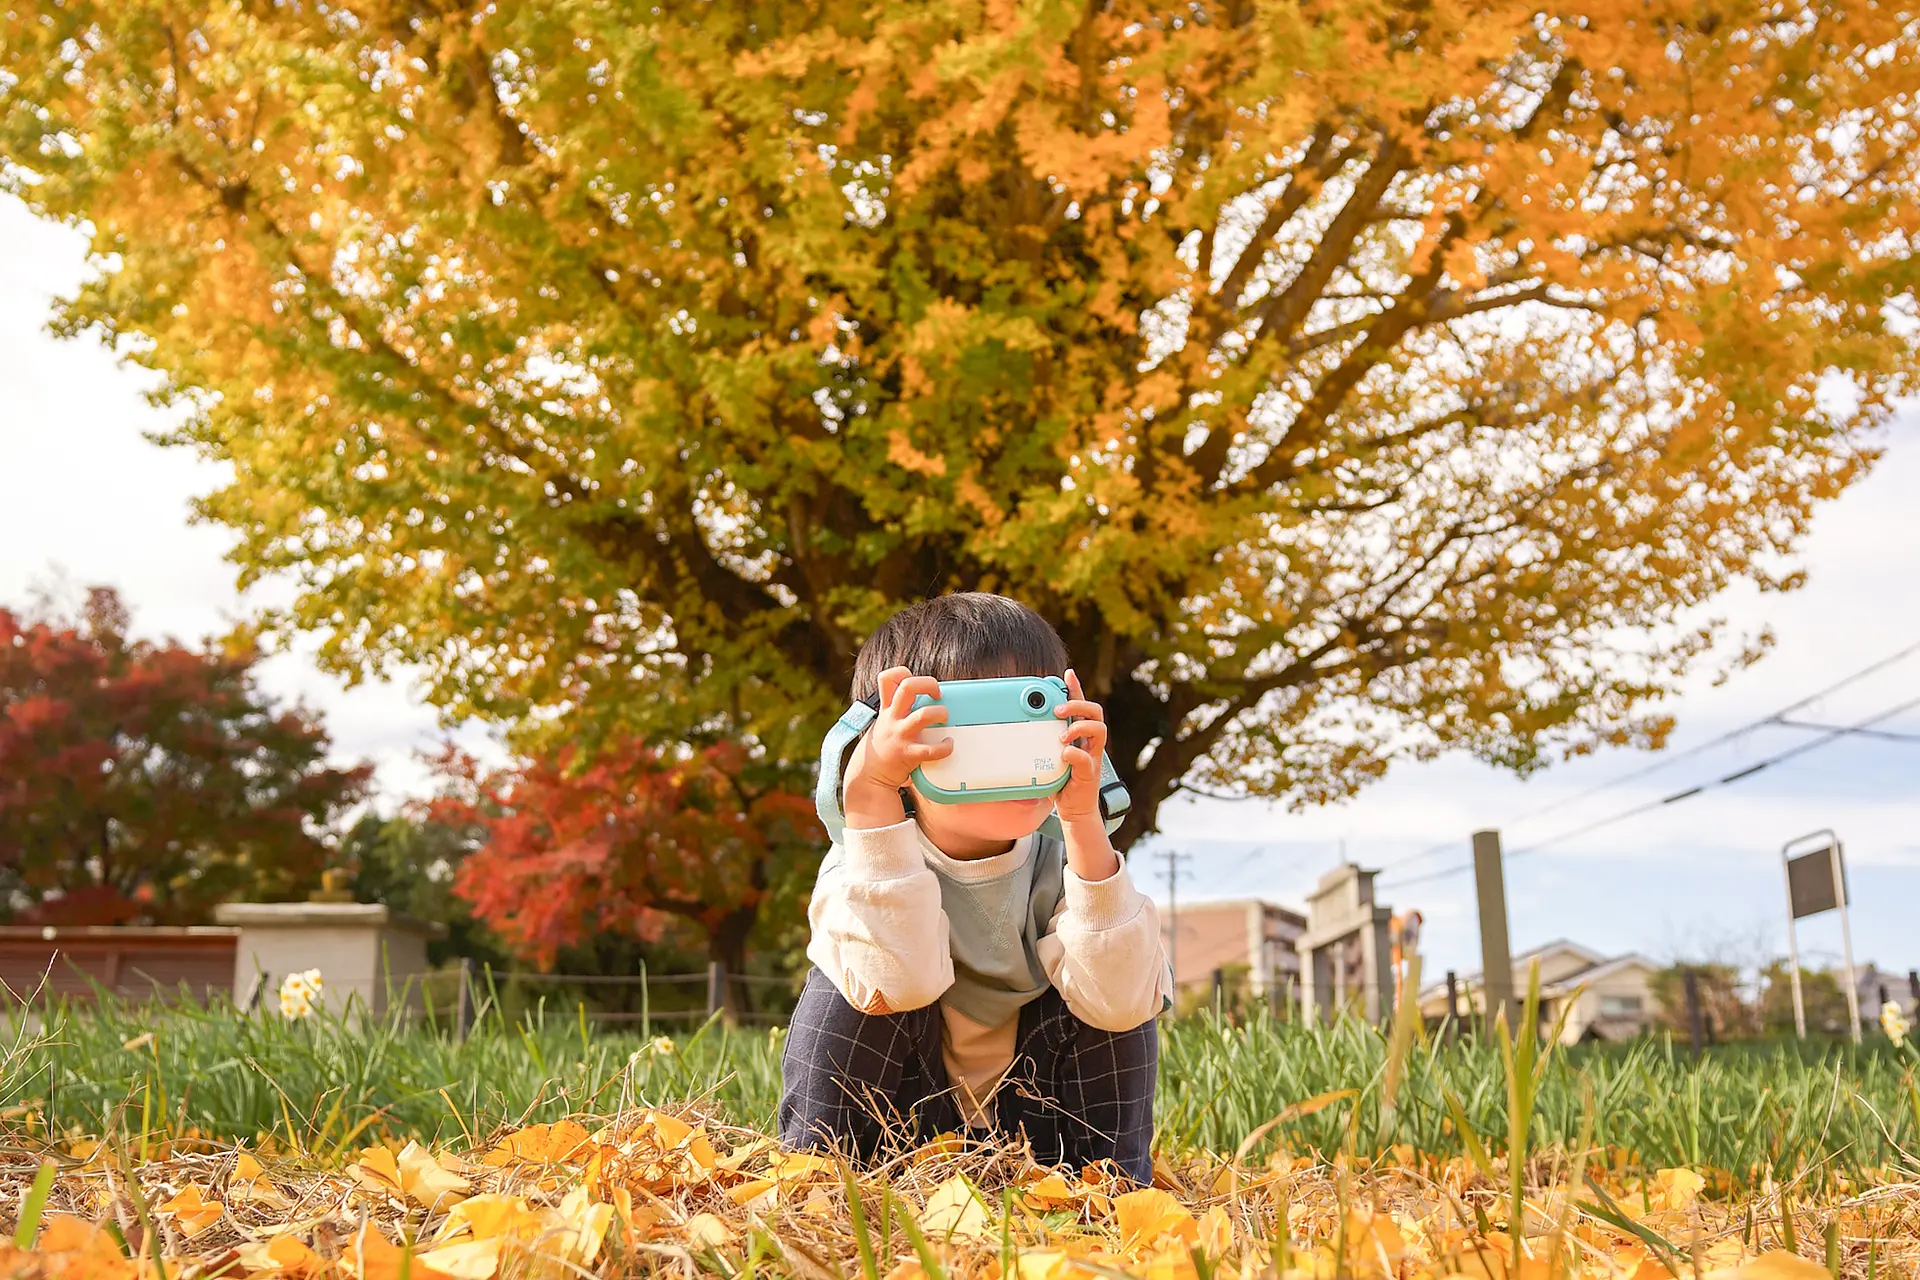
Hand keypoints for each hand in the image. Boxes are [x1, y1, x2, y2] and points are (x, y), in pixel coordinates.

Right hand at [843, 666, 951, 828]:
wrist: (868, 777)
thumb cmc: (882, 747)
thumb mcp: (882, 723)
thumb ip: (895, 709)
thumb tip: (920, 698)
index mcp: (887, 709)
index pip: (888, 677)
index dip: (904, 672)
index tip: (918, 684)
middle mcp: (892, 718)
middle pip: (908, 687)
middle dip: (928, 683)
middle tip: (937, 694)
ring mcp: (900, 735)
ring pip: (923, 715)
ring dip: (939, 713)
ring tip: (944, 718)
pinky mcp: (907, 754)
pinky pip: (931, 749)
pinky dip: (945, 747)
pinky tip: (948, 745)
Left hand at [1051, 668, 1109, 823]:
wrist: (1073, 809)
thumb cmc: (1061, 781)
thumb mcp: (1048, 756)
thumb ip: (1042, 741)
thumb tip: (1020, 726)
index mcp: (1080, 735)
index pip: (1082, 706)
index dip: (1076, 689)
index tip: (1067, 674)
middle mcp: (1090, 742)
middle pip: (1095, 712)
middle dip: (1078, 704)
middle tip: (1058, 709)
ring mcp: (1092, 757)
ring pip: (1099, 729)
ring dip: (1080, 726)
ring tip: (1062, 734)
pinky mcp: (1089, 774)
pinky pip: (1086, 759)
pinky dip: (1074, 754)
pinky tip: (1063, 754)